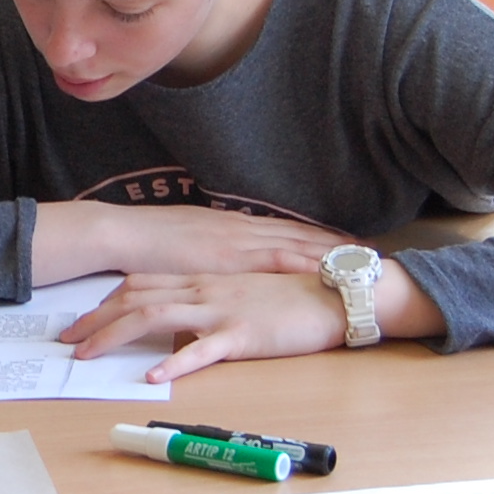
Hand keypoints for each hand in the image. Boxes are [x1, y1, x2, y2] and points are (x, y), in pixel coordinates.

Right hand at [35, 199, 346, 283]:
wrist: (124, 234)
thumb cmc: (146, 242)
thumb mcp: (186, 246)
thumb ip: (209, 252)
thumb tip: (224, 261)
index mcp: (232, 225)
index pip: (284, 229)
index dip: (316, 235)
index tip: (344, 240)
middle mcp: (242, 228)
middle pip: (299, 233)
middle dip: (335, 243)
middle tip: (369, 248)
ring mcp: (239, 240)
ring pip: (297, 243)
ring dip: (331, 251)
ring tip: (361, 259)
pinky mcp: (231, 257)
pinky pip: (277, 259)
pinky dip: (306, 262)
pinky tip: (328, 268)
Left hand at [61, 272, 348, 379]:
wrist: (336, 294)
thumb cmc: (292, 296)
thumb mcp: (241, 294)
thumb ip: (210, 303)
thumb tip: (182, 322)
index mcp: (203, 280)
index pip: (141, 284)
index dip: (106, 302)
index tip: (82, 321)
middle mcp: (204, 290)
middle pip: (136, 299)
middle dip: (96, 320)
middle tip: (67, 342)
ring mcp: (222, 310)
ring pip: (156, 318)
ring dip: (116, 336)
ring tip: (88, 357)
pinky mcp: (244, 334)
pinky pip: (202, 349)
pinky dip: (174, 361)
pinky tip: (151, 375)